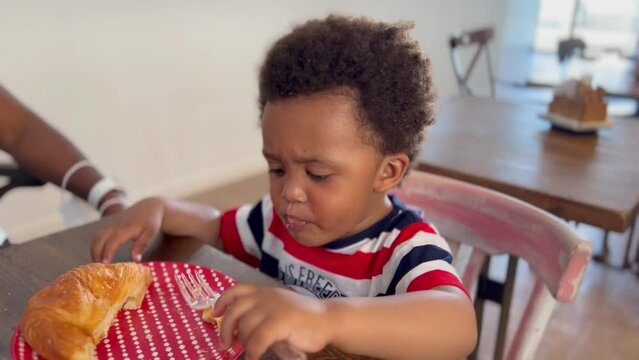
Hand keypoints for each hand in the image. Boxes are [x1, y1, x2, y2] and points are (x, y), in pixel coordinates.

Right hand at [91, 197, 163, 263]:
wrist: (148, 207)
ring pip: (96, 238)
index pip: (113, 242)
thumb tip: (135, 259)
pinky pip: (98, 236)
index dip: (107, 253)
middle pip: (99, 239)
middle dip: (96, 253)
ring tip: (98, 264)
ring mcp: (111, 226)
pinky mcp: (109, 226)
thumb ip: (142, 245)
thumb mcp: (151, 233)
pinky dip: (96, 246)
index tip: (105, 264)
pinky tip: (100, 256)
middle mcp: (115, 226)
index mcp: (126, 229)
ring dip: (94, 251)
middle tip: (98, 269)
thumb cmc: (150, 222)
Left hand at [213, 285, 331, 359]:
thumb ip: (262, 314)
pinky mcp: (280, 322)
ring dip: (243, 343)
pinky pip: (257, 340)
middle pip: (235, 311)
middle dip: (226, 329)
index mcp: (265, 292)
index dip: (223, 301)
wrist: (329, 320)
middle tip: (226, 344)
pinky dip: (253, 352)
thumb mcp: (280, 309)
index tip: (216, 313)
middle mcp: (266, 297)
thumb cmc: (304, 320)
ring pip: (244, 327)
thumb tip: (238, 332)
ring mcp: (273, 308)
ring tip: (248, 351)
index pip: (237, 290)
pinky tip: (255, 357)